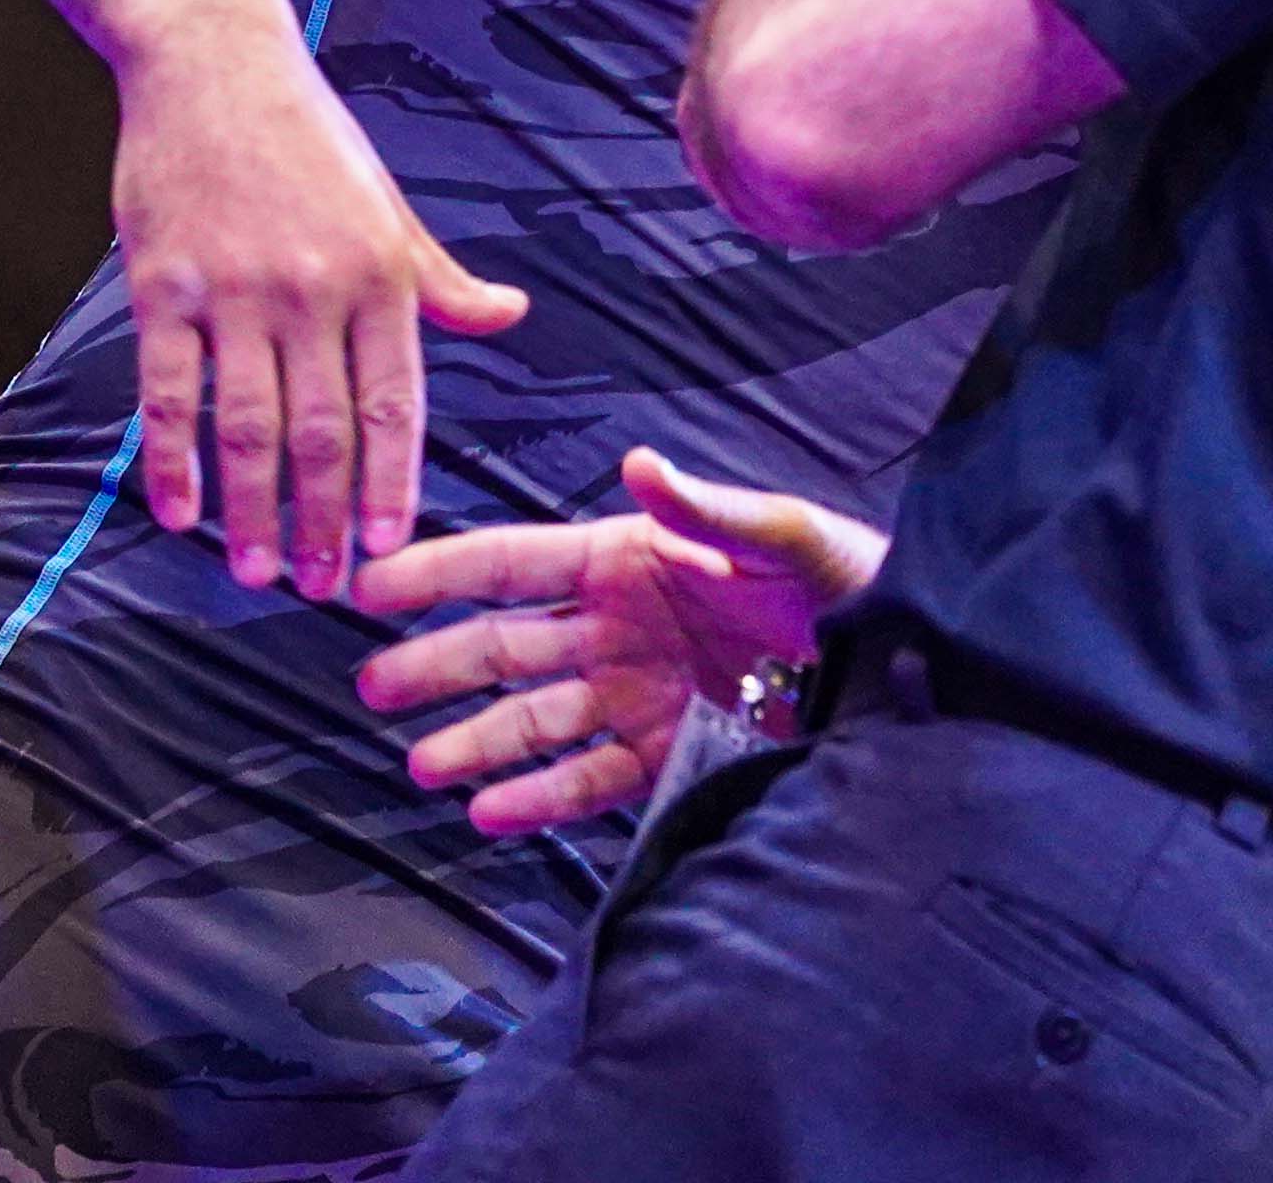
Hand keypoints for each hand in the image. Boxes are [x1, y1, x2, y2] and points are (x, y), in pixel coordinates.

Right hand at [114, 26, 525, 601]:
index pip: (395, 402)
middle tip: (321, 586)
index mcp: (381, 273)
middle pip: (323, 431)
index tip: (388, 548)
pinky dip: (174, 461)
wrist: (214, 63)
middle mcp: (314, 288)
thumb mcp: (390, 206)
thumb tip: (508, 317)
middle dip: (323, 519)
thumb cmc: (310, 138)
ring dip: (254, 510)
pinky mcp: (164, 285)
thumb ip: (440, 279)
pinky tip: (181, 514)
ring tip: (256, 570)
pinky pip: (171, 391)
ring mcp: (236, 289)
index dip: (392, 482)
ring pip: (249, 425)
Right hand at [346, 446, 882, 833]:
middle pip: (506, 646)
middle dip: (438, 664)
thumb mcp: (783, 533)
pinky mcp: (664, 751)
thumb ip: (706, 507)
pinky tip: (490, 810)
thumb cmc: (845, 579)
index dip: (441, 572)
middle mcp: (615, 627)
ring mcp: (633, 693)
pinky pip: (587, 777)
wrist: (899, 662)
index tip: (373, 583)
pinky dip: (539, 796)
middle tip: (373, 686)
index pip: (513, 563)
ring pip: (534, 719)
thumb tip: (640, 462)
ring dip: (477, 739)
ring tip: (421, 763)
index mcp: (629, 557)